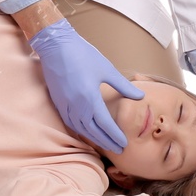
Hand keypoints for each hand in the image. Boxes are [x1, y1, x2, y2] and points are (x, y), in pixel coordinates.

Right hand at [28, 19, 140, 152]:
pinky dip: (80, 130)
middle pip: (92, 131)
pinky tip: (86, 131)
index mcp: (89, 98)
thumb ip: (123, 86)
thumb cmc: (83, 54)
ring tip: (104, 143)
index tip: (124, 144)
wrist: (55, 45)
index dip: (115, 135)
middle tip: (118, 150)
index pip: (105, 124)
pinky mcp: (58, 101)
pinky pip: (70, 122)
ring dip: (93, 138)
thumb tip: (140, 97)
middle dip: (106, 141)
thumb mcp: (107, 69)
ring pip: (80, 128)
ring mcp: (65, 104)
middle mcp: (76, 105)